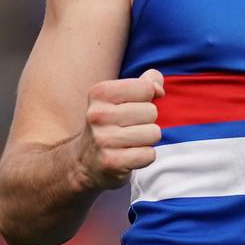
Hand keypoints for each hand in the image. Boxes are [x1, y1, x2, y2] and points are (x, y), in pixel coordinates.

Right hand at [77, 69, 163, 189]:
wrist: (85, 161)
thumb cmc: (112, 122)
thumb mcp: (122, 96)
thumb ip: (146, 82)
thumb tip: (159, 89)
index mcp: (100, 92)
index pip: (146, 88)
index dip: (147, 99)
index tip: (133, 107)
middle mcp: (98, 114)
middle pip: (151, 112)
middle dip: (148, 121)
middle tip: (130, 128)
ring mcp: (103, 139)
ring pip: (154, 133)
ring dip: (148, 139)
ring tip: (131, 141)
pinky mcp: (111, 162)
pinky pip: (149, 154)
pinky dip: (145, 156)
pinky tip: (130, 156)